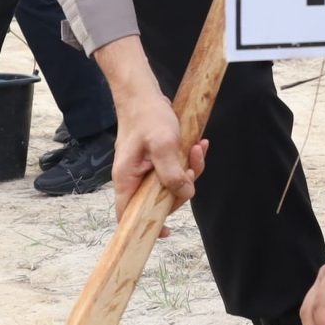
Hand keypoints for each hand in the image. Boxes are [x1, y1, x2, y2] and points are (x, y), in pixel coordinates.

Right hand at [110, 88, 204, 221]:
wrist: (143, 93)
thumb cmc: (147, 115)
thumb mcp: (162, 144)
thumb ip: (172, 172)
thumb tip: (185, 192)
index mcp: (126, 179)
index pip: (128, 215)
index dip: (145, 227)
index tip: (166, 231)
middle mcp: (133, 178)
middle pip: (158, 201)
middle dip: (181, 188)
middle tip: (190, 169)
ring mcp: (145, 170)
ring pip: (171, 184)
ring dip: (189, 170)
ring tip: (196, 149)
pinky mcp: (156, 160)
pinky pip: (175, 169)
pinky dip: (188, 160)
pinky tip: (198, 145)